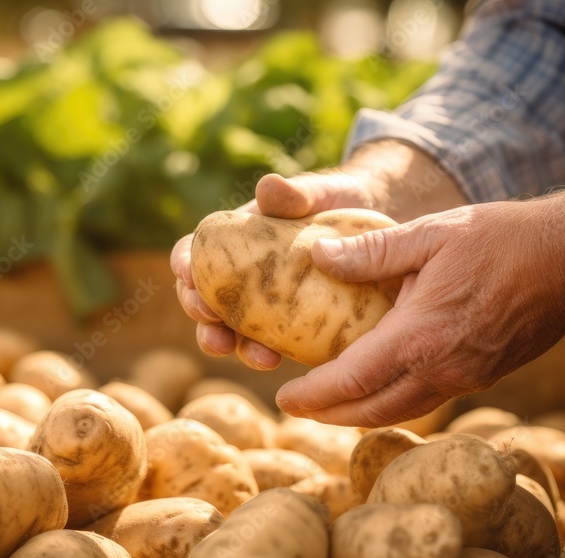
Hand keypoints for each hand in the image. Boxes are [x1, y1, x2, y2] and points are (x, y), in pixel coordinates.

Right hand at [171, 140, 468, 368]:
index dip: (184, 264)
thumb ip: (297, 192)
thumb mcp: (322, 192)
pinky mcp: (292, 325)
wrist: (379, 222)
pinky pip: (272, 343)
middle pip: (205, 299)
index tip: (187, 274)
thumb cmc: (340, 201)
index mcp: (236, 239)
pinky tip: (283, 363)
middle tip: (216, 332)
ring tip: (257, 358)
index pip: (195, 251)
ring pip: (234, 329)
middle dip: (204, 320)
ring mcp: (266, 303)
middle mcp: (243, 274)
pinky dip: (270, 353)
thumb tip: (270, 187)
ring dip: (237, 347)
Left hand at [275, 190, 564, 425]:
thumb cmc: (502, 239)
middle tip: (297, 408)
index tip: (284, 399)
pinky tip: (382, 385)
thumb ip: (372, 250)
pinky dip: (394, 401)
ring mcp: (467, 378)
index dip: (312, 396)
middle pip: (371, 412)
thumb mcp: (430, 233)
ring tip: (331, 404)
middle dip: (329, 415)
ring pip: (401, 412)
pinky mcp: (484, 376)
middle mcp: (442, 368)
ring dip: (361, 414)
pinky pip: (427, 400)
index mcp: (420, 335)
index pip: (351, 381)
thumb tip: (318, 255)